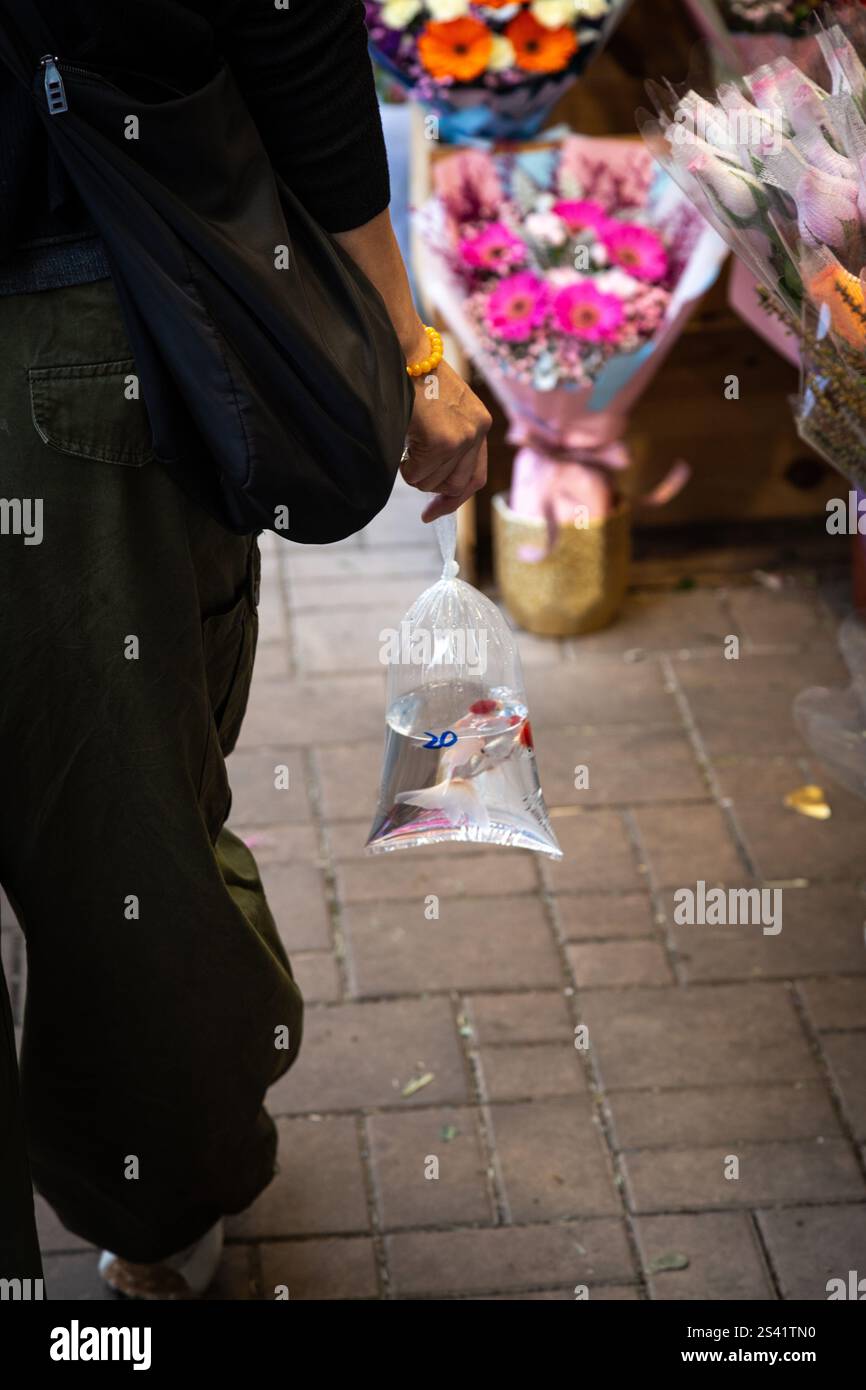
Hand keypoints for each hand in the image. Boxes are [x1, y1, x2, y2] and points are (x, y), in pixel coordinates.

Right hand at [400, 346, 491, 523]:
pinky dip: (405, 467)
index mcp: (480, 423)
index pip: (475, 477)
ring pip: (433, 482)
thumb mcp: (441, 409)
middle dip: (430, 488)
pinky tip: (402, 443)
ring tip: (406, 444)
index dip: (455, 499)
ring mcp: (461, 438)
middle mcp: (477, 432)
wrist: (403, 351)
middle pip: (455, 486)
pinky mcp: (442, 440)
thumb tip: (433, 479)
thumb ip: (447, 440)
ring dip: (414, 473)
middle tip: (411, 473)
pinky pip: (417, 474)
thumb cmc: (413, 376)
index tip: (433, 511)